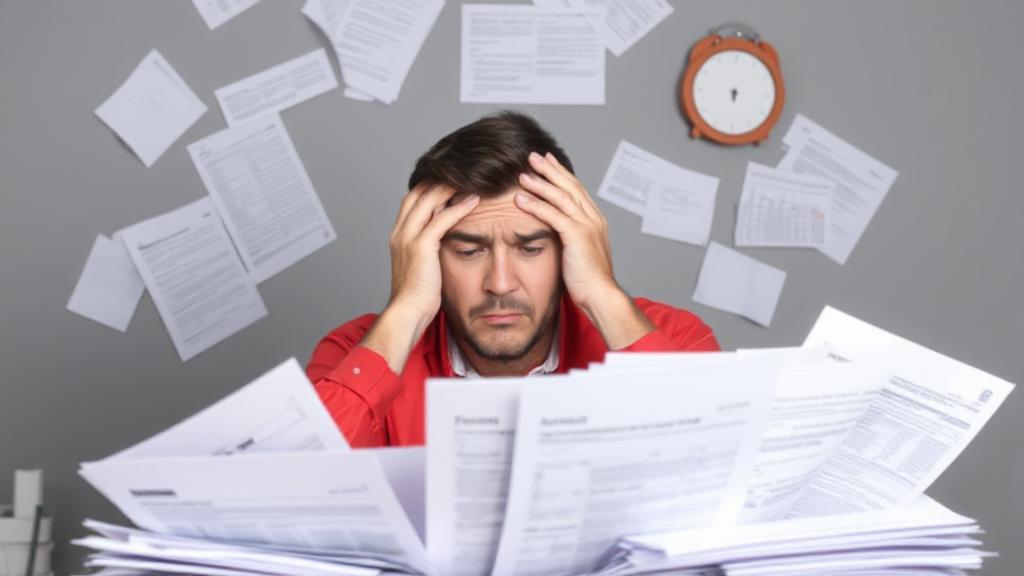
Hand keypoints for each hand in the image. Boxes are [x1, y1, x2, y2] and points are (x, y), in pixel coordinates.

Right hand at [362, 184, 478, 372]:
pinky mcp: (421, 246)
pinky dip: (459, 207)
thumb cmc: (417, 297)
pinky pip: (442, 218)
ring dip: (451, 186)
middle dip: (440, 179)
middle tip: (464, 171)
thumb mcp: (422, 267)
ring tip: (472, 178)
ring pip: (429, 199)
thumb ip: (429, 250)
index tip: (451, 179)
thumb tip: (445, 243)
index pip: (412, 200)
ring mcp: (408, 237)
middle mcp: (400, 232)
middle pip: (419, 192)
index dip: (430, 186)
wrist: (407, 313)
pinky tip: (474, 200)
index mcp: (398, 236)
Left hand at [515, 152, 653, 348]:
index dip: (561, 175)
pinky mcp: (577, 236)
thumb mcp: (579, 253)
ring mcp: (586, 225)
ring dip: (540, 183)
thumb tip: (555, 233)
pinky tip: (520, 199)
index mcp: (594, 221)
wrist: (601, 295)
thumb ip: (570, 239)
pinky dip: (535, 205)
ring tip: (522, 173)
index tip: (547, 162)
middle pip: (569, 186)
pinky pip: (553, 215)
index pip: (576, 190)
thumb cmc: (588, 281)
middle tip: (533, 156)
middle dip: (550, 170)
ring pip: (561, 196)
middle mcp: (593, 218)